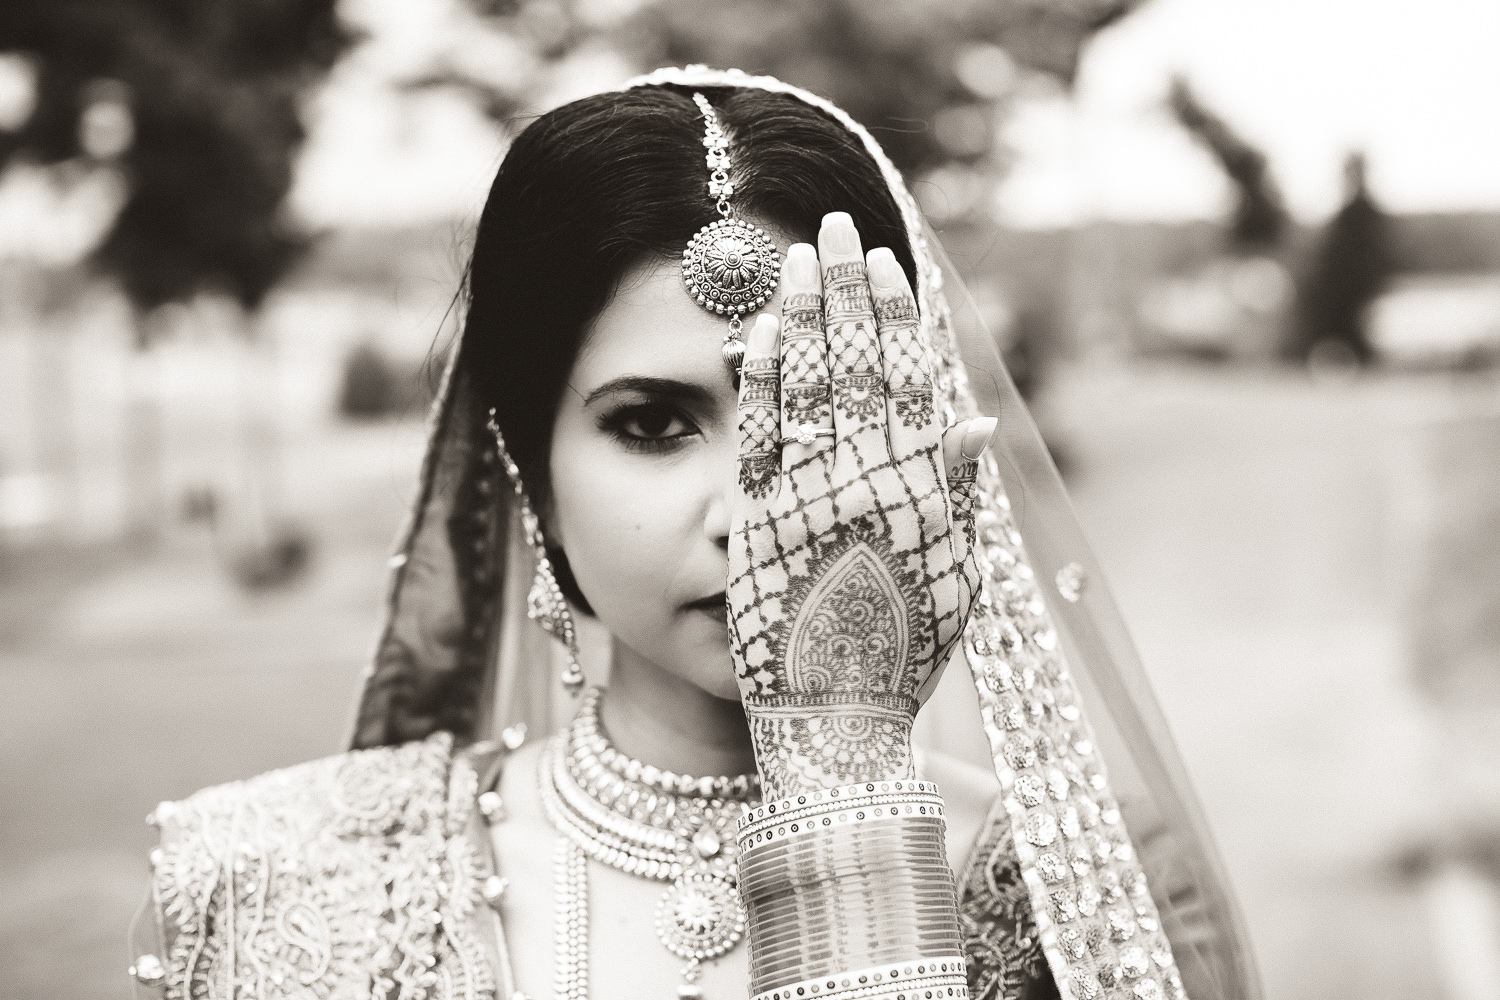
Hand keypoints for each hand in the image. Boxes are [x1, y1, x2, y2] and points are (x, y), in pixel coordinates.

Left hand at [726, 212, 993, 799]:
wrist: (837, 726)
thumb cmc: (904, 661)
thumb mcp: (956, 582)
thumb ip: (959, 498)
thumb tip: (975, 420)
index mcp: (916, 491)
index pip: (904, 381)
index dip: (892, 317)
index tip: (883, 261)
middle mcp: (862, 483)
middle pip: (853, 367)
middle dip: (842, 291)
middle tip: (831, 225)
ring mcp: (804, 499)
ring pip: (804, 389)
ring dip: (800, 316)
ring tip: (794, 257)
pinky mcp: (753, 524)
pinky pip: (756, 439)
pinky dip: (758, 383)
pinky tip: (753, 334)